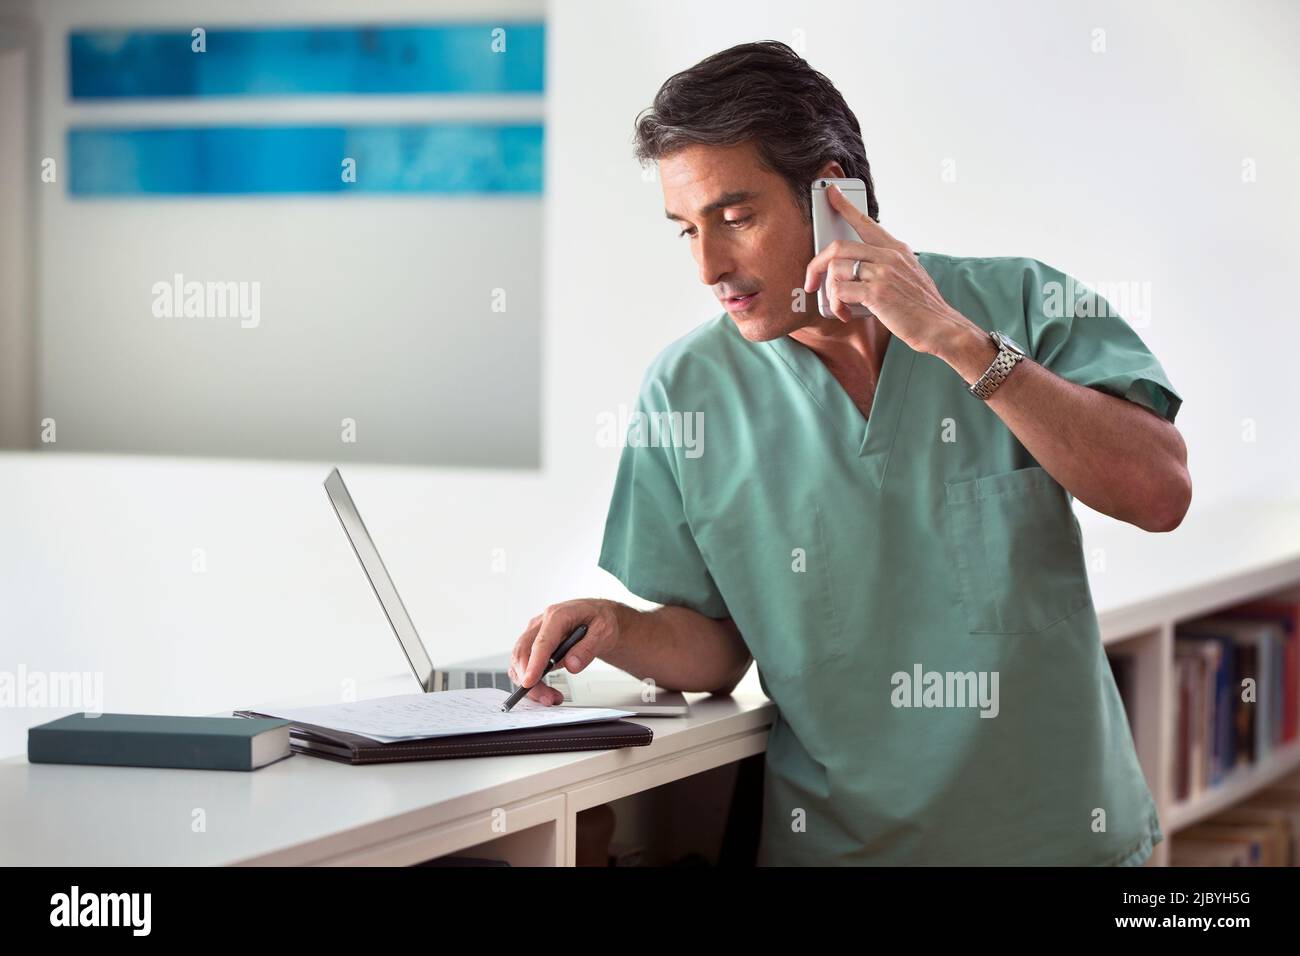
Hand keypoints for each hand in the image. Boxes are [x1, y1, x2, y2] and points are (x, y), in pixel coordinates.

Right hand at [508, 599, 623, 705]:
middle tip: (548, 698)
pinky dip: (531, 682)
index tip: (529, 682)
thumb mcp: (604, 632)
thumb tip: (572, 665)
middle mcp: (541, 624)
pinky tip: (545, 691)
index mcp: (557, 615)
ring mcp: (535, 635)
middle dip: (529, 680)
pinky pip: (524, 665)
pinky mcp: (534, 646)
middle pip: (523, 653)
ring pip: (520, 662)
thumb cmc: (601, 620)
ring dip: (530, 684)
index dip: (533, 664)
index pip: (541, 642)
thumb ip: (588, 648)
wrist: (600, 618)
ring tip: (551, 698)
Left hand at [802, 184, 964, 355]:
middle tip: (811, 281)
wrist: (941, 326)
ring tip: (838, 306)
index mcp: (897, 249)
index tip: (831, 193)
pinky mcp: (877, 293)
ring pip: (836, 269)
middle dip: (816, 265)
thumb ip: (887, 266)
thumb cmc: (922, 307)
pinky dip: (836, 305)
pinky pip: (840, 291)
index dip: (844, 206)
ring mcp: (883, 272)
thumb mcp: (910, 275)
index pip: (865, 221)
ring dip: (829, 292)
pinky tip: (844, 313)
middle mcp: (889, 255)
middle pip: (838, 247)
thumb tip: (857, 270)